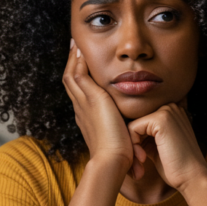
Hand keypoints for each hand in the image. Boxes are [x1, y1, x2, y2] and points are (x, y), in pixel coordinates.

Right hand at [62, 39, 141, 175]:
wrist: (113, 161)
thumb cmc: (121, 154)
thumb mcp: (121, 136)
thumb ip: (125, 128)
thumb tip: (135, 129)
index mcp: (87, 117)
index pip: (81, 92)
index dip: (80, 77)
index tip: (82, 64)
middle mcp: (81, 109)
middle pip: (71, 81)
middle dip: (72, 63)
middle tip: (73, 47)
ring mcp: (83, 104)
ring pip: (71, 76)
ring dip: (72, 59)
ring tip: (75, 44)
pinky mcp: (91, 100)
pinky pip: (78, 76)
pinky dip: (77, 62)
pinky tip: (81, 51)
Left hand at [126, 101, 206, 190]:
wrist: (192, 177)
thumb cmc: (176, 167)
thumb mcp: (159, 146)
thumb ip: (147, 136)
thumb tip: (126, 132)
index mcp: (173, 112)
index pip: (142, 121)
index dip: (137, 140)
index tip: (142, 160)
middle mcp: (171, 107)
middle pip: (136, 121)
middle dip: (132, 143)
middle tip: (139, 164)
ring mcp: (167, 111)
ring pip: (132, 125)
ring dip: (131, 146)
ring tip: (140, 163)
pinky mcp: (160, 119)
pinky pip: (132, 128)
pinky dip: (133, 146)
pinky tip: (143, 159)